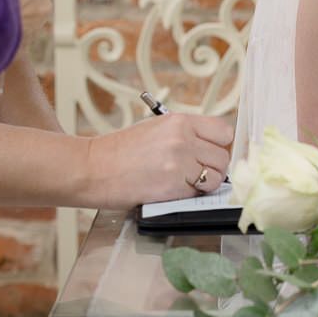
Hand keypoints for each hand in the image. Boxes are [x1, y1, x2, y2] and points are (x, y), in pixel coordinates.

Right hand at [83, 112, 235, 208]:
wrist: (93, 168)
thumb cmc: (120, 151)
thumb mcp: (156, 129)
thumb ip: (186, 134)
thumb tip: (211, 146)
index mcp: (180, 121)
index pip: (224, 131)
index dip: (220, 144)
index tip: (212, 151)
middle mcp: (183, 139)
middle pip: (223, 155)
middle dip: (214, 166)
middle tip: (197, 170)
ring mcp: (179, 163)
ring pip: (216, 176)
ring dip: (205, 182)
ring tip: (185, 181)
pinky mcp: (173, 186)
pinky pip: (198, 193)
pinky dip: (191, 194)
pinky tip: (174, 189)